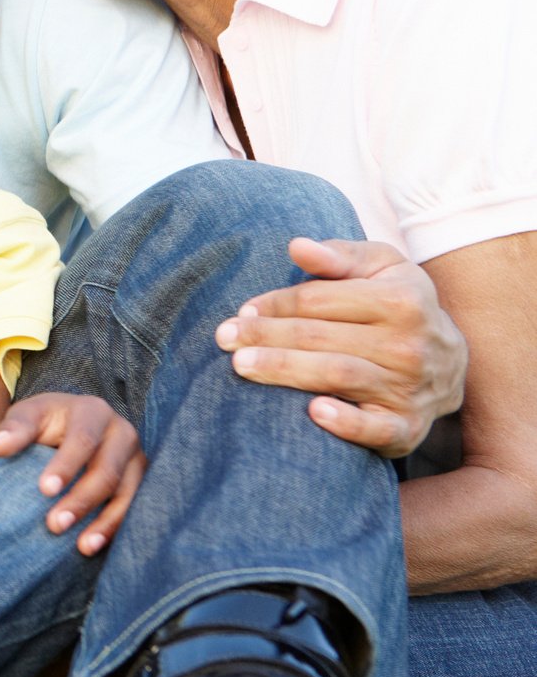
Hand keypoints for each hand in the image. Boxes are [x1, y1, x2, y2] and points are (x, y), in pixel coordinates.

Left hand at [0, 393, 145, 555]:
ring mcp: (136, 459)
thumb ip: (14, 429)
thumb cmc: (44, 423)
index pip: (83, 440)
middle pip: (107, 471)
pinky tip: (94, 546)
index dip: (66, 466)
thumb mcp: (27, 417)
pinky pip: (134, 509)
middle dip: (82, 501)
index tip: (44, 490)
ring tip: (82, 547)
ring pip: (127, 494)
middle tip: (54, 526)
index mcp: (93, 411)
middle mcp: (122, 433)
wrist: (69, 427)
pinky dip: (115, 529)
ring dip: (105, 523)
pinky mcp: (140, 483)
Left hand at [220, 237, 464, 458]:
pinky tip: (313, 414)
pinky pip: (376, 429)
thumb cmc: (401, 306)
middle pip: (321, 337)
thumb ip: (340, 256)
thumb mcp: (382, 269)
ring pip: (337, 374)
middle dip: (267, 336)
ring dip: (285, 370)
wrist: (451, 365)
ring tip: (241, 366)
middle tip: (223, 338)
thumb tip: (297, 246)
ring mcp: (409, 388)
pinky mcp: (407, 428)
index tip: (242, 311)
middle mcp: (408, 345)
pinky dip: (347, 423)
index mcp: (401, 301)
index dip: (275, 304)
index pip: (320, 300)